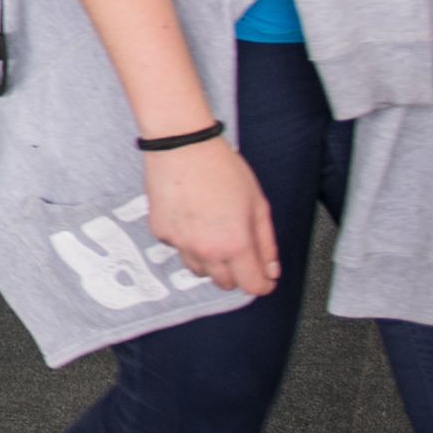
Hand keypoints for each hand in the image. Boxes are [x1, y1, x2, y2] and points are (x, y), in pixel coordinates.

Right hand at [142, 136, 276, 296]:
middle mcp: (206, 249)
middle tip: (239, 251)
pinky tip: (192, 219)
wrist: (181, 147)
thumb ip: (266, 242)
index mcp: (235, 243)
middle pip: (224, 283)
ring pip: (199, 270)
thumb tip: (271, 269)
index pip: (252, 285)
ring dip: (211, 261)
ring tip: (214, 234)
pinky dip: (187, 242)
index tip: (264, 279)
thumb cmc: (220, 167)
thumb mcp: (257, 204)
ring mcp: (180, 243)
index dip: (262, 284)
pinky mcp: (162, 233)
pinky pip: (178, 249)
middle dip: (236, 273)